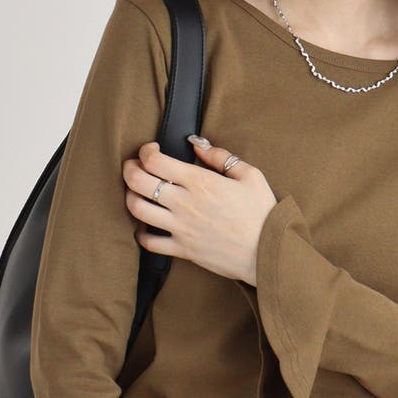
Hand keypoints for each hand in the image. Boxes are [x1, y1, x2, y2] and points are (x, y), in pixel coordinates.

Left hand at [122, 136, 276, 286]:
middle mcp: (184, 203)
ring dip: (131, 197)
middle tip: (135, 167)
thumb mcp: (250, 175)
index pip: (154, 160)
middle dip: (129, 169)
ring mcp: (180, 228)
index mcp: (200, 181)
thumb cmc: (261, 213)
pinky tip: (146, 226)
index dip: (145, 151)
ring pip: (137, 209)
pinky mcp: (182, 250)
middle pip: (138, 181)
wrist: (267, 252)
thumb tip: (197, 144)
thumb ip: (220, 157)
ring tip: (138, 194)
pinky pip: (149, 242)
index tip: (151, 151)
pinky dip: (141, 233)